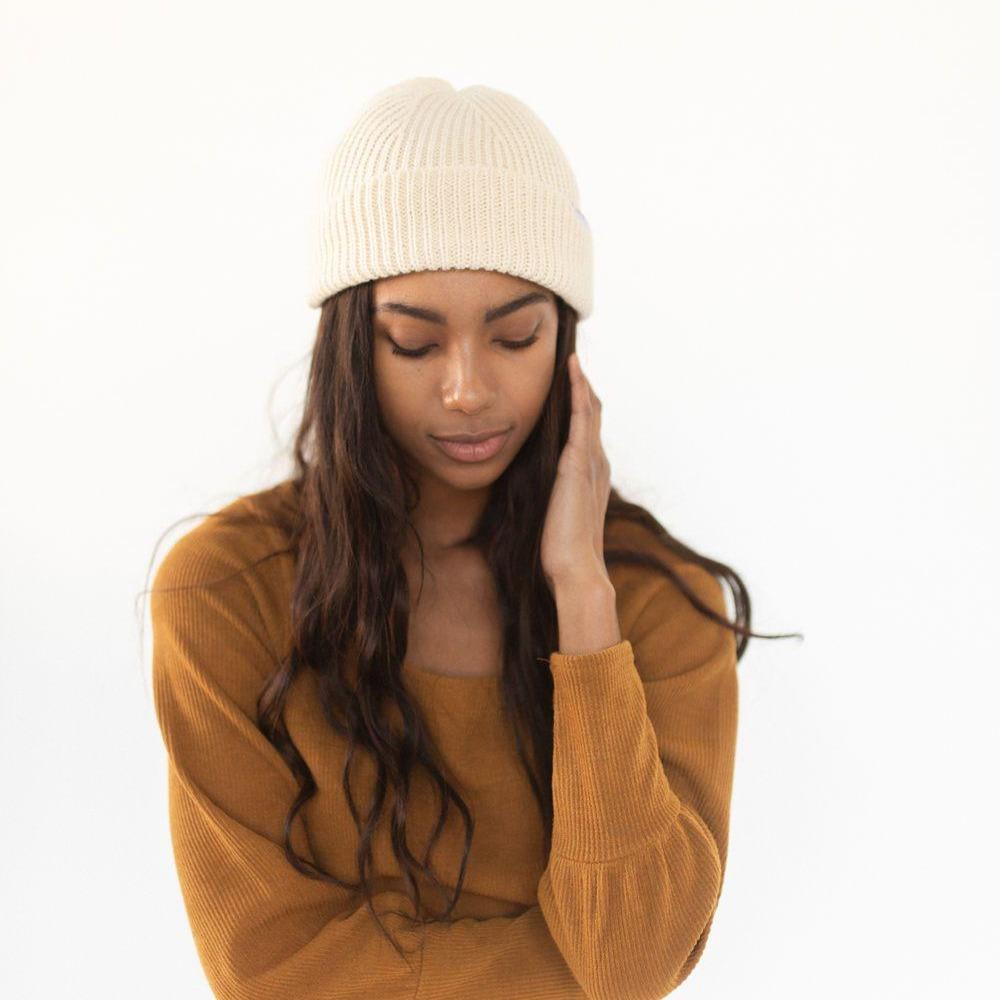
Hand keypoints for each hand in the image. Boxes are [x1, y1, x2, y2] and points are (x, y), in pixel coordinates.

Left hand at [540, 352, 611, 589]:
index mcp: (588, 475)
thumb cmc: (556, 550)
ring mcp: (591, 461)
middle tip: (568, 359)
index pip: (585, 429)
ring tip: (570, 356)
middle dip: (581, 387)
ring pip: (590, 408)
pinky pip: (583, 416)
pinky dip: (578, 390)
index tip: (565, 382)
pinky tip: (571, 370)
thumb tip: (520, 491)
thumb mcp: (546, 514)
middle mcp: (596, 463)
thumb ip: (542, 495)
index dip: (577, 405)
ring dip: (581, 382)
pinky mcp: (580, 462)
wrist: (575, 569)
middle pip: (592, 412)